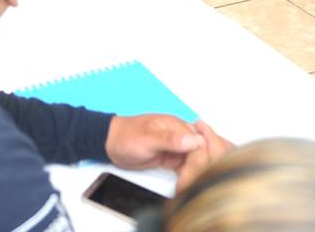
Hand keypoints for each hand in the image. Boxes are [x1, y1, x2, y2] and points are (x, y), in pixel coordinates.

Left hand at [105, 114, 230, 178]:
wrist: (111, 143)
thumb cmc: (126, 135)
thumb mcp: (147, 138)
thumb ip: (170, 139)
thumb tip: (195, 140)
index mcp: (177, 126)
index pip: (199, 146)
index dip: (198, 163)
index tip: (190, 177)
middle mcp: (181, 136)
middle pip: (203, 153)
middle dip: (201, 170)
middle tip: (189, 185)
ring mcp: (177, 148)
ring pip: (198, 161)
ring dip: (198, 174)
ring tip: (190, 188)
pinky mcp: (172, 158)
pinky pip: (188, 167)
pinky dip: (191, 176)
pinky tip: (189, 186)